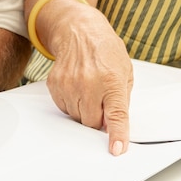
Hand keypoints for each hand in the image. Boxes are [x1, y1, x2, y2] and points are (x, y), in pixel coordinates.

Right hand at [46, 6, 132, 155]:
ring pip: (77, 118)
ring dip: (85, 110)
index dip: (117, 134)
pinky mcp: (56, 85)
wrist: (79, 31)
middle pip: (92, 123)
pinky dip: (72, 103)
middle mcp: (90, 83)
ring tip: (90, 88)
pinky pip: (65, 109)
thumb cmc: (105, 50)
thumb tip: (116, 125)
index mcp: (112, 80)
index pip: (116, 114)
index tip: (117, 149)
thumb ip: (122, 99)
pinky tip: (78, 85)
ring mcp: (70, 84)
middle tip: (102, 101)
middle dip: (98, 118)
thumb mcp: (124, 71)